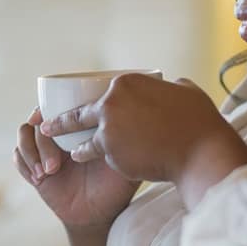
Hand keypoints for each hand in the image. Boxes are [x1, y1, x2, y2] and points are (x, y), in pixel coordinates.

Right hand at [14, 108, 139, 231]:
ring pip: (24, 133)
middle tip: (54, 166)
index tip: (45, 122)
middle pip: (38, 120)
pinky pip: (17, 156)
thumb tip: (124, 122)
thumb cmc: (115, 188)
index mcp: (79, 127)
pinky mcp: (35, 166)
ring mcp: (45, 149)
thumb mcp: (124, 163)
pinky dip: (24, 164)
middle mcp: (61, 133)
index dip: (46, 109)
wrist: (98, 215)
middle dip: (42, 143)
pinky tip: (39, 179)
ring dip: (31, 152)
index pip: (57, 106)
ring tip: (46, 173)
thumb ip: (124, 143)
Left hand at [39, 74, 246, 207]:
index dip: (103, 103)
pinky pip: (98, 155)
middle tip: (47, 125)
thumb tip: (174, 85)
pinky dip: (92, 157)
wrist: (200, 152)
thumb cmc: (198, 121)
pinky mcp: (111, 153)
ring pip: (86, 138)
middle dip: (62, 121)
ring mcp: (108, 130)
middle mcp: (111, 103)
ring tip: (69, 150)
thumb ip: (171, 88)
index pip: (107, 92)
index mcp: (126, 83)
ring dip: (76, 145)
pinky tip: (86, 161)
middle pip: (81, 113)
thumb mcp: (184, 91)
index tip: (95, 108)